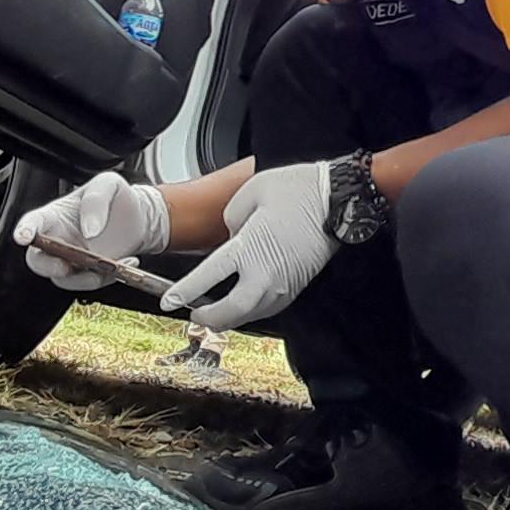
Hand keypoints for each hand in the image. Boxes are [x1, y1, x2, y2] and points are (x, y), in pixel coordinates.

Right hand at [12, 172, 169, 289]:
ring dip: (86, 277)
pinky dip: (108, 277)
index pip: (33, 223)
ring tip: (114, 263)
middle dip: (47, 266)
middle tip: (65, 265)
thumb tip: (90, 230)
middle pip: (38, 259)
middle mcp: (58, 240)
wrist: (139, 217)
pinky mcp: (90, 273)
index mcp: (55, 215)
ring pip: (64, 278)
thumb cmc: (116, 197)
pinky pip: (91, 282)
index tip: (22, 237)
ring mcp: (73, 260)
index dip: (24, 231)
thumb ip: (96, 200)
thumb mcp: (109, 184)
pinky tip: (127, 262)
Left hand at [161, 159, 339, 331]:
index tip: (170, 302)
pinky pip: (269, 307)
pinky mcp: (297, 285)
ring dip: (231, 318)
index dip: (184, 292)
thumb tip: (232, 233)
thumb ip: (231, 216)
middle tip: (196, 313)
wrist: (339, 200)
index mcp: (248, 248)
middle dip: (210, 318)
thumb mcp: (252, 191)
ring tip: (217, 312)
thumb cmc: (299, 191)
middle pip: (231, 312)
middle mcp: (265, 273)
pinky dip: (252, 311)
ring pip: (251, 314)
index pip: (207, 278)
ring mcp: (283, 283)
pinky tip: (246, 303)